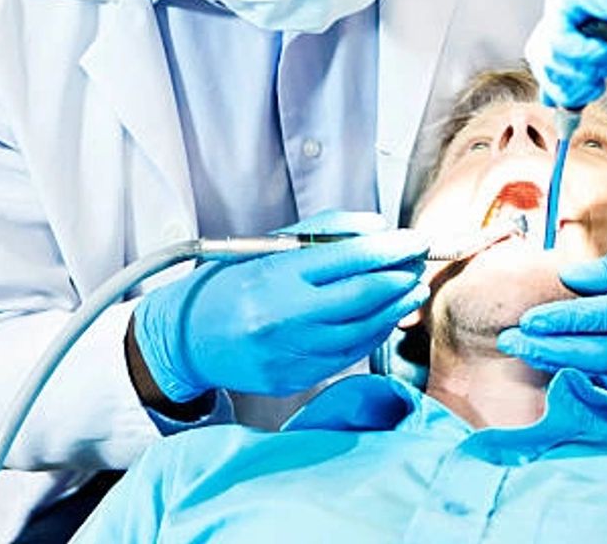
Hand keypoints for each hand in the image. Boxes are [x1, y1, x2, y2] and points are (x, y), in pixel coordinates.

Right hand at [132, 211, 429, 401]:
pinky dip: (374, 333)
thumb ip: (324, 231)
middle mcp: (284, 316)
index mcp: (275, 276)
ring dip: (395, 307)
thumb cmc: (228, 285)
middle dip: (401, 276)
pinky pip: (349, 355)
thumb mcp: (266, 245)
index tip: (417, 239)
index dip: (392, 248)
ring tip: (412, 288)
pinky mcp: (295, 379)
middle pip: (364, 296)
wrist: (185, 339)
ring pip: (363, 329)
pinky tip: (385, 316)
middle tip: (421, 262)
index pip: (350, 258)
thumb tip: (377, 227)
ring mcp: (290, 352)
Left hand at [497, 224, 606, 404]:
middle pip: (601, 355)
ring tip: (528, 355)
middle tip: (510, 342)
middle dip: (551, 349)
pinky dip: (592, 381)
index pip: (606, 318)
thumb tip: (570, 280)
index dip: (563, 320)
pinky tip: (564, 370)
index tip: (527, 319)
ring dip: (565, 367)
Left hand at [524, 0, 606, 108]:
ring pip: (545, 52)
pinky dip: (583, 54)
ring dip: (581, 69)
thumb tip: (548, 99)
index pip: (543, 57)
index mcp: (572, 12)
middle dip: (568, 84)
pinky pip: (557, 37)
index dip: (561, 86)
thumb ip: (578, 74)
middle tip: (598, 87)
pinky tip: (606, 49)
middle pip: (538, 57)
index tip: (585, 100)